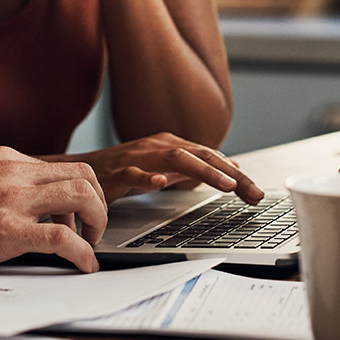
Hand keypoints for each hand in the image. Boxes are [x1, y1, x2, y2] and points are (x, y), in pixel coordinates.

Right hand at [0, 147, 106, 276]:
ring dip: (97, 223)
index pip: (62, 166)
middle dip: (98, 204)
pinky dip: (83, 253)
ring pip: (82, 196)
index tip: (78, 215)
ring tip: (90, 245)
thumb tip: (16, 206)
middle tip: (92, 230)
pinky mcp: (6, 230)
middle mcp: (11, 172)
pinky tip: (84, 266)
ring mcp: (10, 199)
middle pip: (82, 175)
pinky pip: (63, 238)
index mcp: (2, 160)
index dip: (80, 192)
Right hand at [58, 133, 263, 202]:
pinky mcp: (117, 171)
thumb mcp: (165, 169)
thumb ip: (194, 169)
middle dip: (230, 174)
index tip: (256, 193)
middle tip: (253, 193)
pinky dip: (148, 177)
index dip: (236, 175)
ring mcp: (138, 157)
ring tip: (226, 185)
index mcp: (171, 145)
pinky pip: (134, 173)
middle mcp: (158, 147)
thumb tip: (230, 168)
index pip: (211, 158)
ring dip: (204, 171)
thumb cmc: (125, 171)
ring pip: (176, 159)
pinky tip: (162, 183)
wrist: (83, 170)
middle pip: (201, 155)